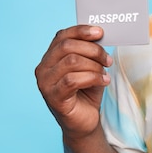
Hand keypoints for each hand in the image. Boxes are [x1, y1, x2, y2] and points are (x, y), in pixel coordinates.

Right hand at [35, 25, 112, 139]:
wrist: (85, 121)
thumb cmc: (87, 92)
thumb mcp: (90, 67)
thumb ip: (90, 52)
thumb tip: (100, 34)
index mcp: (50, 57)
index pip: (62, 36)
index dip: (81, 31)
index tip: (100, 32)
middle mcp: (43, 68)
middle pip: (67, 46)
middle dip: (93, 50)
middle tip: (108, 60)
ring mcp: (45, 83)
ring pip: (71, 61)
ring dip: (94, 65)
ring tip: (105, 73)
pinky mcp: (53, 97)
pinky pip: (72, 80)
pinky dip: (93, 78)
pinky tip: (104, 81)